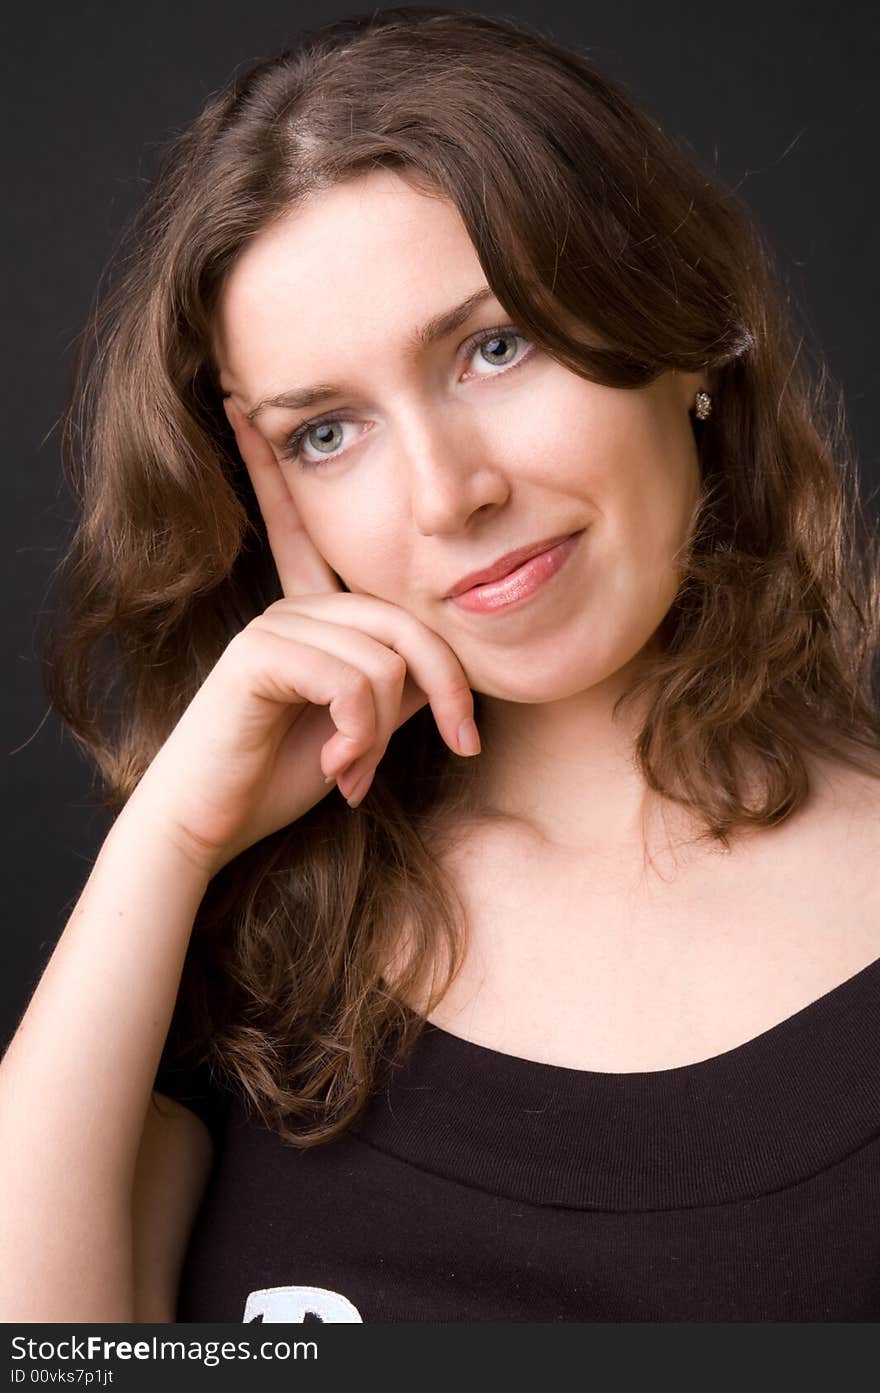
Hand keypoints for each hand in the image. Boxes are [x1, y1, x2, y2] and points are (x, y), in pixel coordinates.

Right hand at [127, 399, 479, 878]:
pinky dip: (361, 734)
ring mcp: (272, 626)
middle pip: (407, 619)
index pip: (302, 528)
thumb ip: (400, 681)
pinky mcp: (258, 656)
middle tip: (460, 743)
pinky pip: (353, 679)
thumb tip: (444, 665)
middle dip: (446, 689)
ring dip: (387, 731)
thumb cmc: (283, 776)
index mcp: (310, 613)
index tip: (243, 404)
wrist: (214, 826)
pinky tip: (338, 767)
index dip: (274, 468)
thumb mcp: (364, 725)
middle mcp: (290, 607)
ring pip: (387, 659)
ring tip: (358, 768)